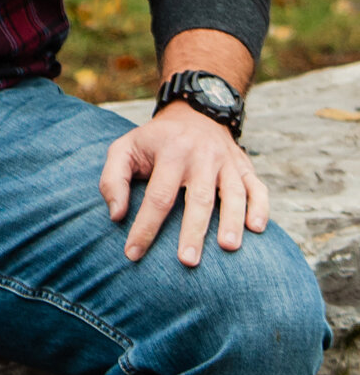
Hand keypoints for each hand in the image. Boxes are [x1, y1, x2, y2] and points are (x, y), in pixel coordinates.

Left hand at [99, 103, 268, 267]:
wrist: (194, 112)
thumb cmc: (154, 142)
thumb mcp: (125, 148)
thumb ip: (113, 179)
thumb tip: (116, 215)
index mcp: (170, 152)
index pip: (158, 195)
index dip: (145, 226)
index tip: (133, 254)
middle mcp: (201, 156)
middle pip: (199, 197)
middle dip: (193, 231)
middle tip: (187, 261)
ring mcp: (227, 161)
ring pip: (233, 193)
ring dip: (232, 221)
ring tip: (228, 248)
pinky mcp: (245, 167)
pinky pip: (258, 188)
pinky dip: (260, 208)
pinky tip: (257, 229)